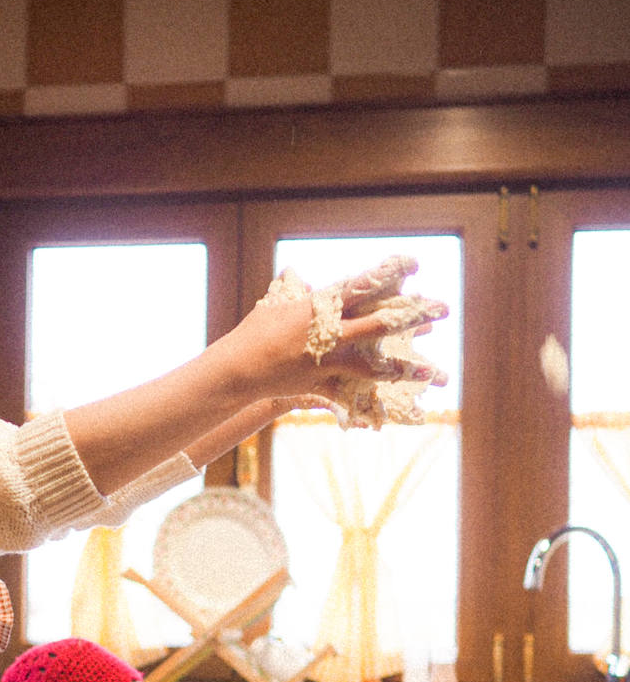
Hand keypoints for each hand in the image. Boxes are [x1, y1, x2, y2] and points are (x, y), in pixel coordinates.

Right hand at [256, 255, 448, 426]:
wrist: (237, 367)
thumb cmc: (254, 331)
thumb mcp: (276, 305)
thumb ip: (295, 293)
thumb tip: (298, 277)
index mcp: (321, 307)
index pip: (363, 285)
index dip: (391, 274)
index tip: (416, 266)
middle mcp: (331, 333)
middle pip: (380, 323)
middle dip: (414, 316)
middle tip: (443, 309)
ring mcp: (327, 361)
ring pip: (373, 365)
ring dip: (403, 369)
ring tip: (431, 371)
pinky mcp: (319, 385)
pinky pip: (348, 397)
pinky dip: (365, 407)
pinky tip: (389, 416)